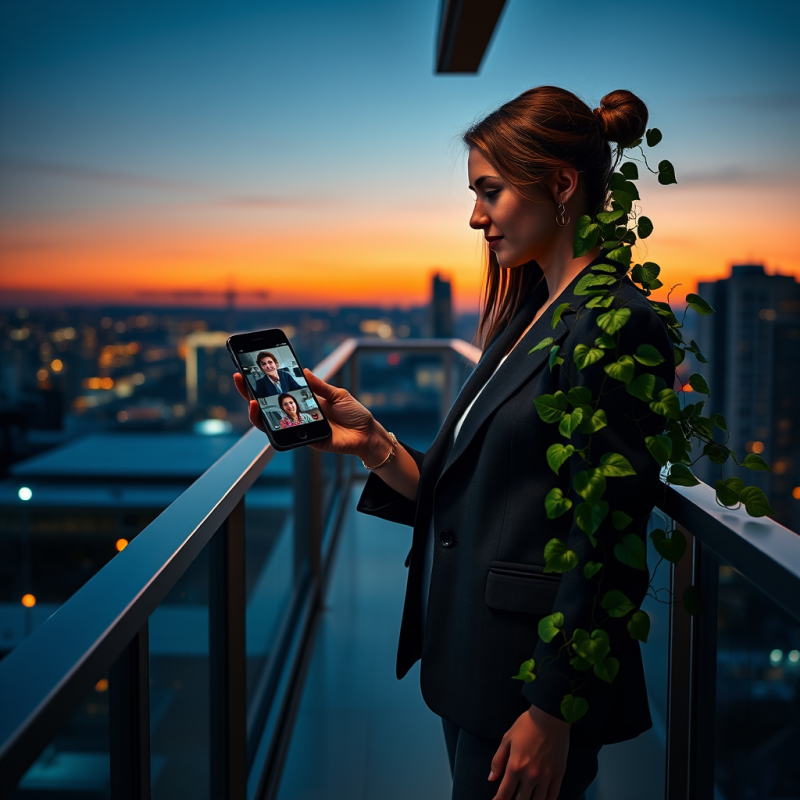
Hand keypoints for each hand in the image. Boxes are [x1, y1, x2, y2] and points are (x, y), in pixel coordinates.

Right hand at [233, 369, 383, 458]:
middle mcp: (298, 413)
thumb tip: (303, 370)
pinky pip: (285, 435)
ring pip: (270, 422)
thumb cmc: (355, 414)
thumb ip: (319, 385)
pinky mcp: (304, 440)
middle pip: (268, 405)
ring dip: (256, 413)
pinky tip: (268, 416)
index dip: (265, 381)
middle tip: (240, 378)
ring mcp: (299, 427)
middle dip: (250, 392)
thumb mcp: (338, 394)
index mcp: (305, 400)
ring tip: (251, 401)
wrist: (367, 435)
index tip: (251, 367)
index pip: (280, 390)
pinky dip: (274, 427)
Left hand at [488, 705, 569, 799]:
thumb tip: (491, 778)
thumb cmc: (527, 725)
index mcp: (515, 767)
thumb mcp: (507, 739)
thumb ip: (498, 760)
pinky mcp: (558, 775)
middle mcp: (530, 776)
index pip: (505, 793)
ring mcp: (546, 777)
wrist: (550, 716)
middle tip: (510, 799)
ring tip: (524, 799)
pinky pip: (553, 796)